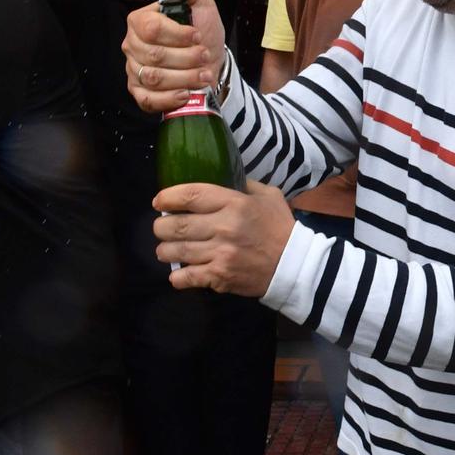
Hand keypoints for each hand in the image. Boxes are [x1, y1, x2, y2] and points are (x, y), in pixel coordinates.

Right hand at [125, 0, 225, 112]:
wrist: (210, 59)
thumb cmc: (202, 30)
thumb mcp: (201, 2)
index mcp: (140, 20)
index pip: (151, 28)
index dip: (178, 35)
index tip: (197, 36)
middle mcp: (132, 45)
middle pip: (154, 55)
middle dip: (187, 58)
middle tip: (205, 56)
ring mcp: (134, 69)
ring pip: (154, 78)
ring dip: (185, 77)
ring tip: (204, 74)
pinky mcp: (140, 92)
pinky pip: (146, 100)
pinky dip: (169, 99)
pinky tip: (186, 93)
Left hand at [152, 181, 292, 295]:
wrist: (295, 265)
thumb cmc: (280, 228)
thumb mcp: (268, 196)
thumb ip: (245, 185)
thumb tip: (224, 177)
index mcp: (234, 204)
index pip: (190, 195)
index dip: (168, 197)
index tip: (159, 202)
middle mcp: (223, 227)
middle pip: (176, 225)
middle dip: (161, 227)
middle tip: (162, 228)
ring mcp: (220, 253)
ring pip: (176, 251)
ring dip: (165, 250)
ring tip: (166, 249)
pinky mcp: (220, 276)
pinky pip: (186, 277)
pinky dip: (177, 276)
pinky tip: (179, 273)